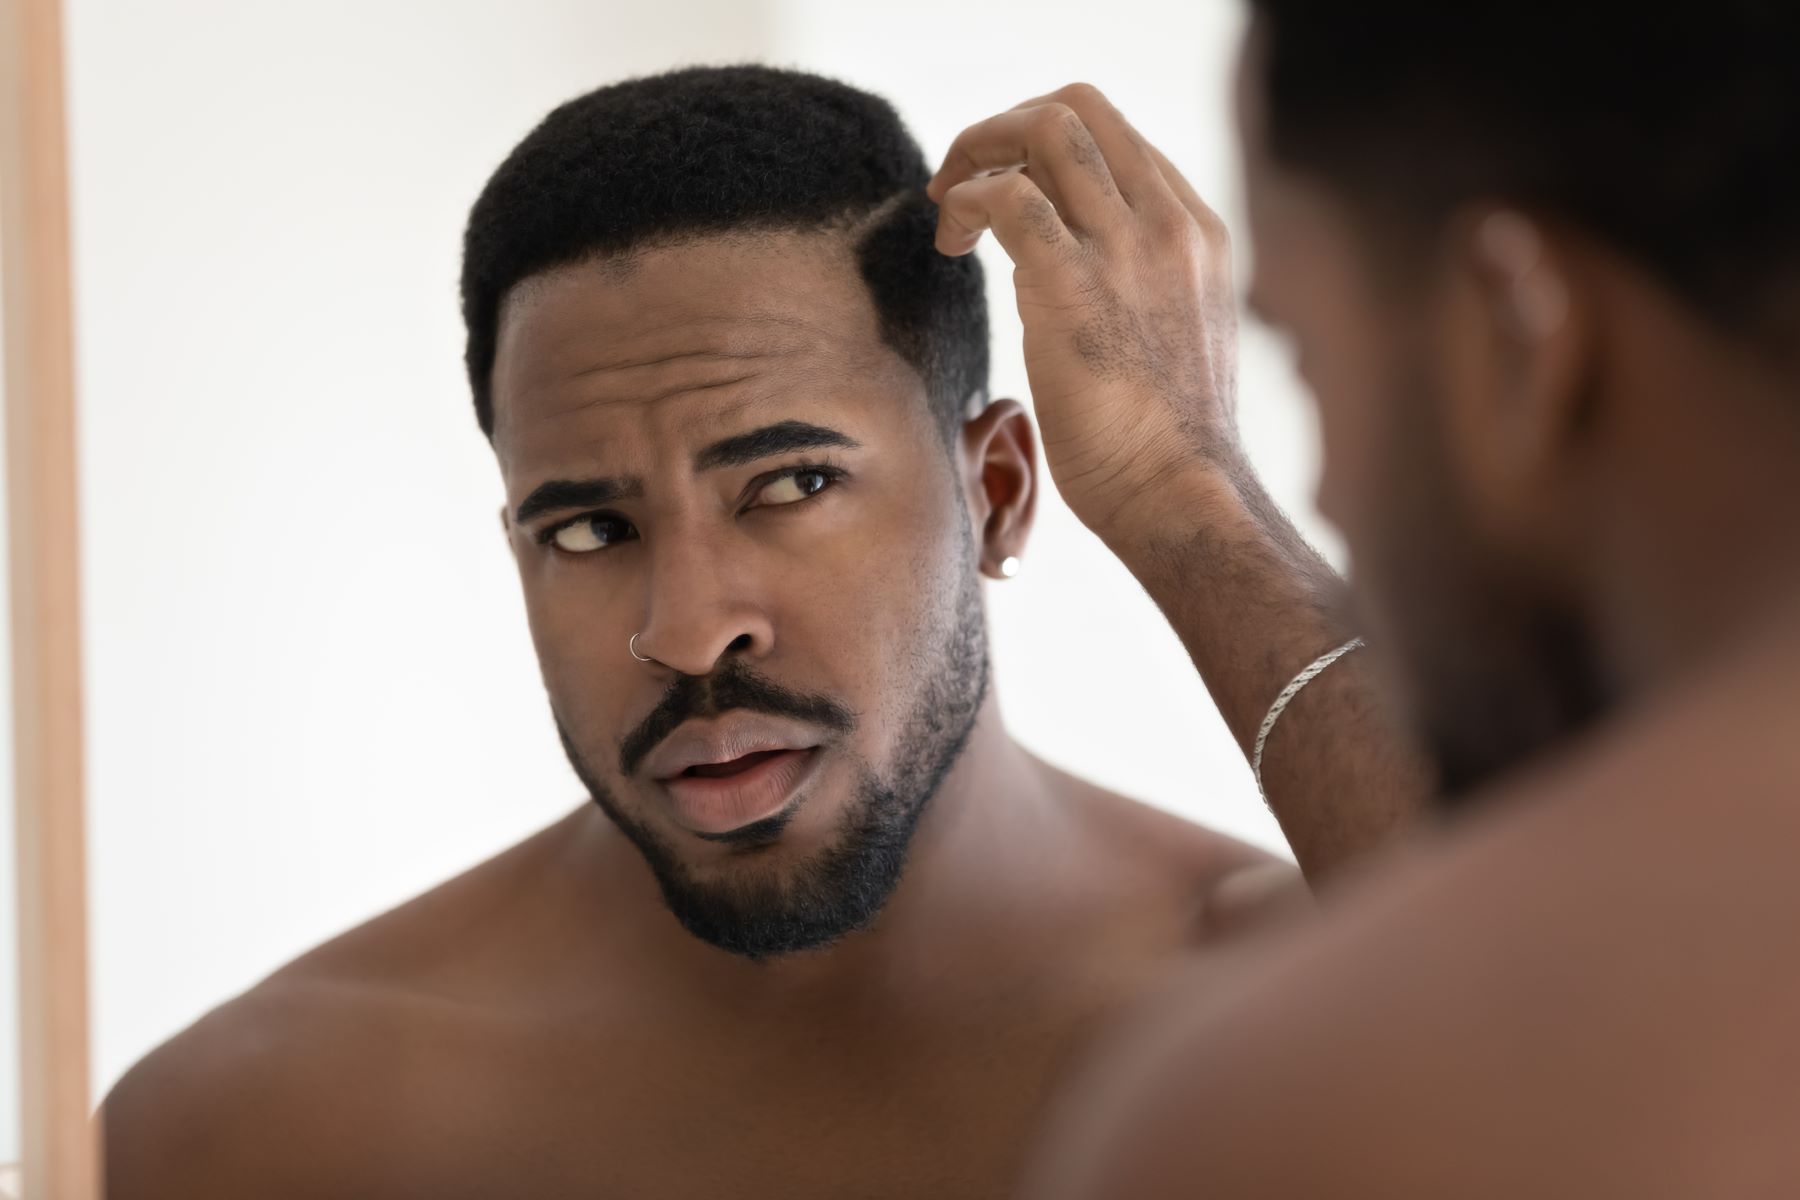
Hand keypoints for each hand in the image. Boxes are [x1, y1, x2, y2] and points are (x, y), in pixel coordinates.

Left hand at [927, 83, 1240, 541]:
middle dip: (1003, 129)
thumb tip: (1080, 281)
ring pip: (1044, 128)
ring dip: (976, 152)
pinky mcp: (1074, 284)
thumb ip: (1141, 291)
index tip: (1005, 193)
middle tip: (964, 184)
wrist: (1182, 495)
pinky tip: (953, 245)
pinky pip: (1008, 196)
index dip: (1046, 151)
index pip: (1116, 139)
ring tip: (949, 208)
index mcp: (1196, 231)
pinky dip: (967, 203)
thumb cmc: (1168, 443)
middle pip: (1078, 107)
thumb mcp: (1173, 338)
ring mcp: (1126, 248)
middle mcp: (1167, 223)